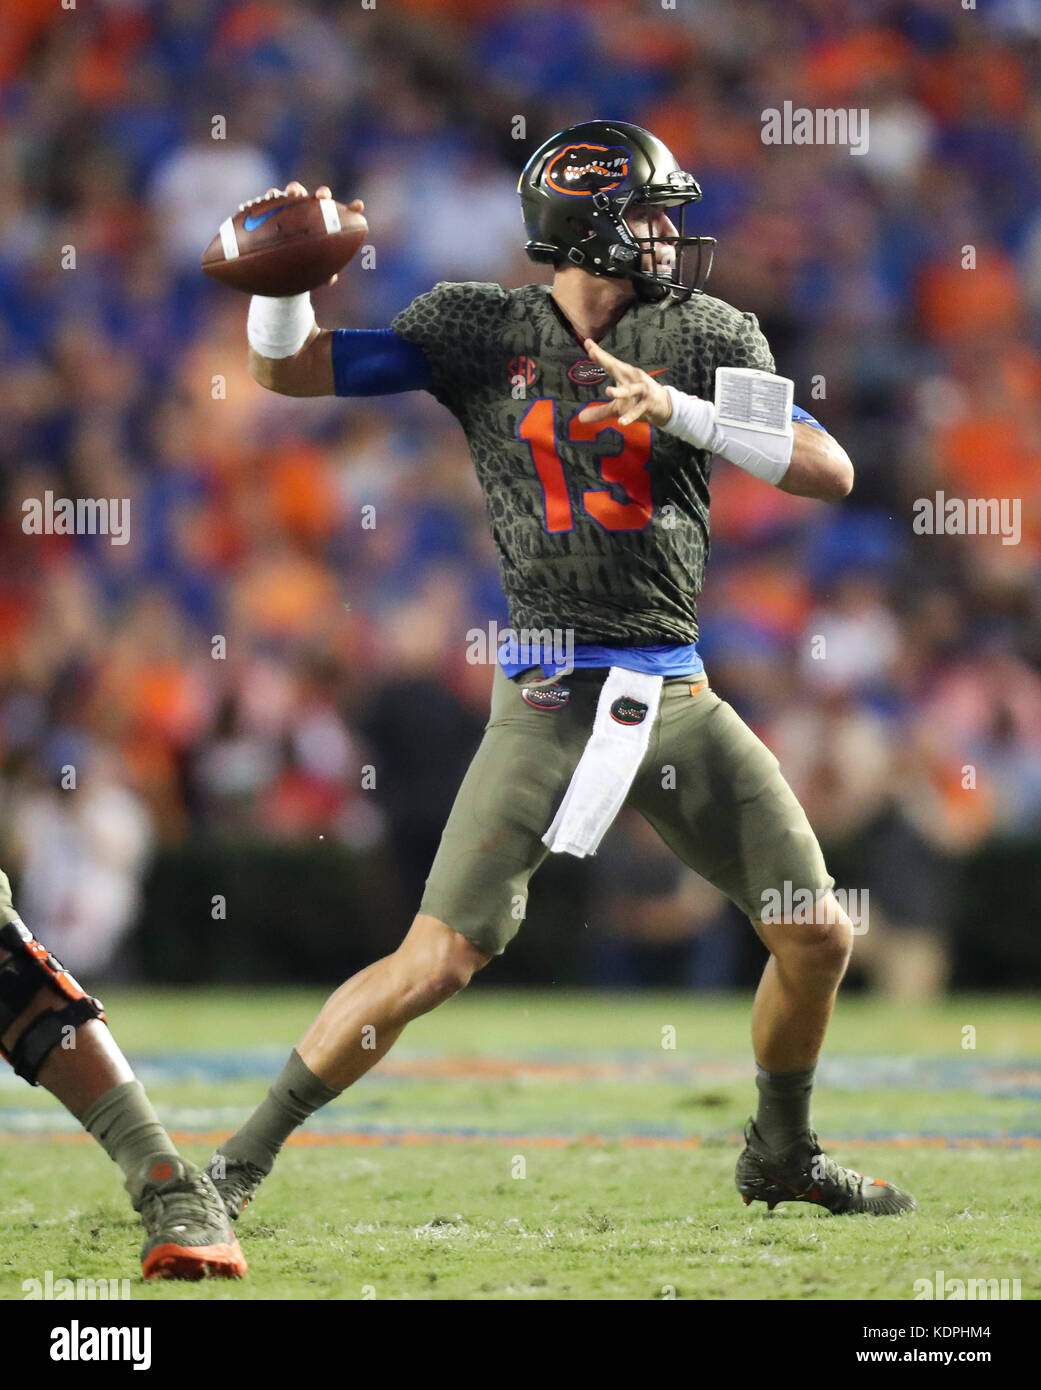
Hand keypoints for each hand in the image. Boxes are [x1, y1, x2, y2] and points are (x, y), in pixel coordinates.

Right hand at [241, 182, 365, 288]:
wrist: (280, 267)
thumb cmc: (303, 268)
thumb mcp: (316, 273)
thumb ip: (324, 273)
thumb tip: (331, 279)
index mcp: (325, 224)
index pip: (341, 215)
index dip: (351, 209)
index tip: (358, 207)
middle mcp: (309, 212)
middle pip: (318, 198)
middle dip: (322, 194)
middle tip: (323, 197)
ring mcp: (291, 208)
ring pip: (294, 193)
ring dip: (294, 190)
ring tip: (293, 193)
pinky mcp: (272, 209)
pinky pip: (270, 201)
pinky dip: (271, 197)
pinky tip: (271, 197)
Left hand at [575, 339, 672, 427]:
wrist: (664, 406)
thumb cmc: (638, 402)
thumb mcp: (618, 407)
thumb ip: (599, 411)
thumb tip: (580, 418)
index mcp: (625, 375)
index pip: (609, 363)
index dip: (599, 354)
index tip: (587, 342)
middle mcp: (633, 378)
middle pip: (617, 367)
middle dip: (606, 360)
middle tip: (593, 352)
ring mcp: (642, 389)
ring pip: (631, 390)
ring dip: (620, 391)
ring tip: (608, 391)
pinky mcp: (649, 403)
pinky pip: (638, 409)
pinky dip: (630, 415)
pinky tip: (621, 421)